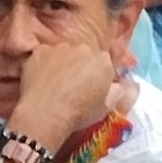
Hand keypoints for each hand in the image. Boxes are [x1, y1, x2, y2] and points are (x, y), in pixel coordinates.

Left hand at [5, 39, 121, 155]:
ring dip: (61, 64)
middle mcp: (84, 48)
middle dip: (79, 67)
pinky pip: (43, 55)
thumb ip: (117, 92)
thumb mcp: (106, 107)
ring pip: (63, 53)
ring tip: (53, 84)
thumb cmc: (79, 113)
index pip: (102, 63)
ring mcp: (60, 48)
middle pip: (83, 55)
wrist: (46, 114)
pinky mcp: (40, 52)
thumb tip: (121, 86)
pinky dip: (42, 65)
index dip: (95, 76)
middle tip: (70, 86)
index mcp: (103, 60)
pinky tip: (40, 80)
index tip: (88, 88)